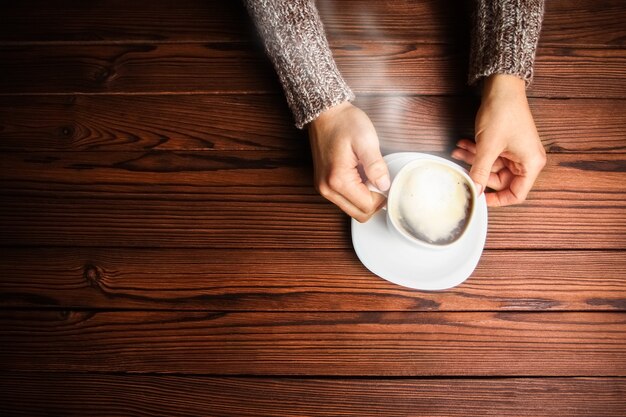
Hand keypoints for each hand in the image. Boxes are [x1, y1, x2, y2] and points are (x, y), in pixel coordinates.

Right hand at [308, 101, 389, 221]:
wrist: (325, 113)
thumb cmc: (344, 123)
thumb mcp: (366, 140)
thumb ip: (376, 166)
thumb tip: (385, 186)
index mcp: (338, 180)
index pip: (367, 206)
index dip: (382, 197)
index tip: (385, 179)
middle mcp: (327, 189)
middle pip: (359, 214)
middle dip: (373, 201)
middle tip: (378, 178)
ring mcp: (323, 188)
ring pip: (352, 209)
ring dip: (364, 198)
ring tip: (367, 174)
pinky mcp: (324, 185)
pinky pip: (345, 200)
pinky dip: (356, 193)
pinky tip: (359, 175)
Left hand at [452, 74, 545, 206]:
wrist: (502, 86)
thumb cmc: (503, 113)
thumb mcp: (487, 147)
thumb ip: (479, 171)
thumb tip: (474, 190)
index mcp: (531, 164)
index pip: (517, 194)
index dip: (498, 199)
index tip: (479, 199)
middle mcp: (527, 160)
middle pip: (501, 181)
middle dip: (479, 173)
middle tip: (462, 168)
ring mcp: (516, 151)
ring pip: (492, 166)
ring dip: (474, 159)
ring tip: (458, 151)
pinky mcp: (506, 143)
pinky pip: (490, 155)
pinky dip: (477, 151)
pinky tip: (463, 144)